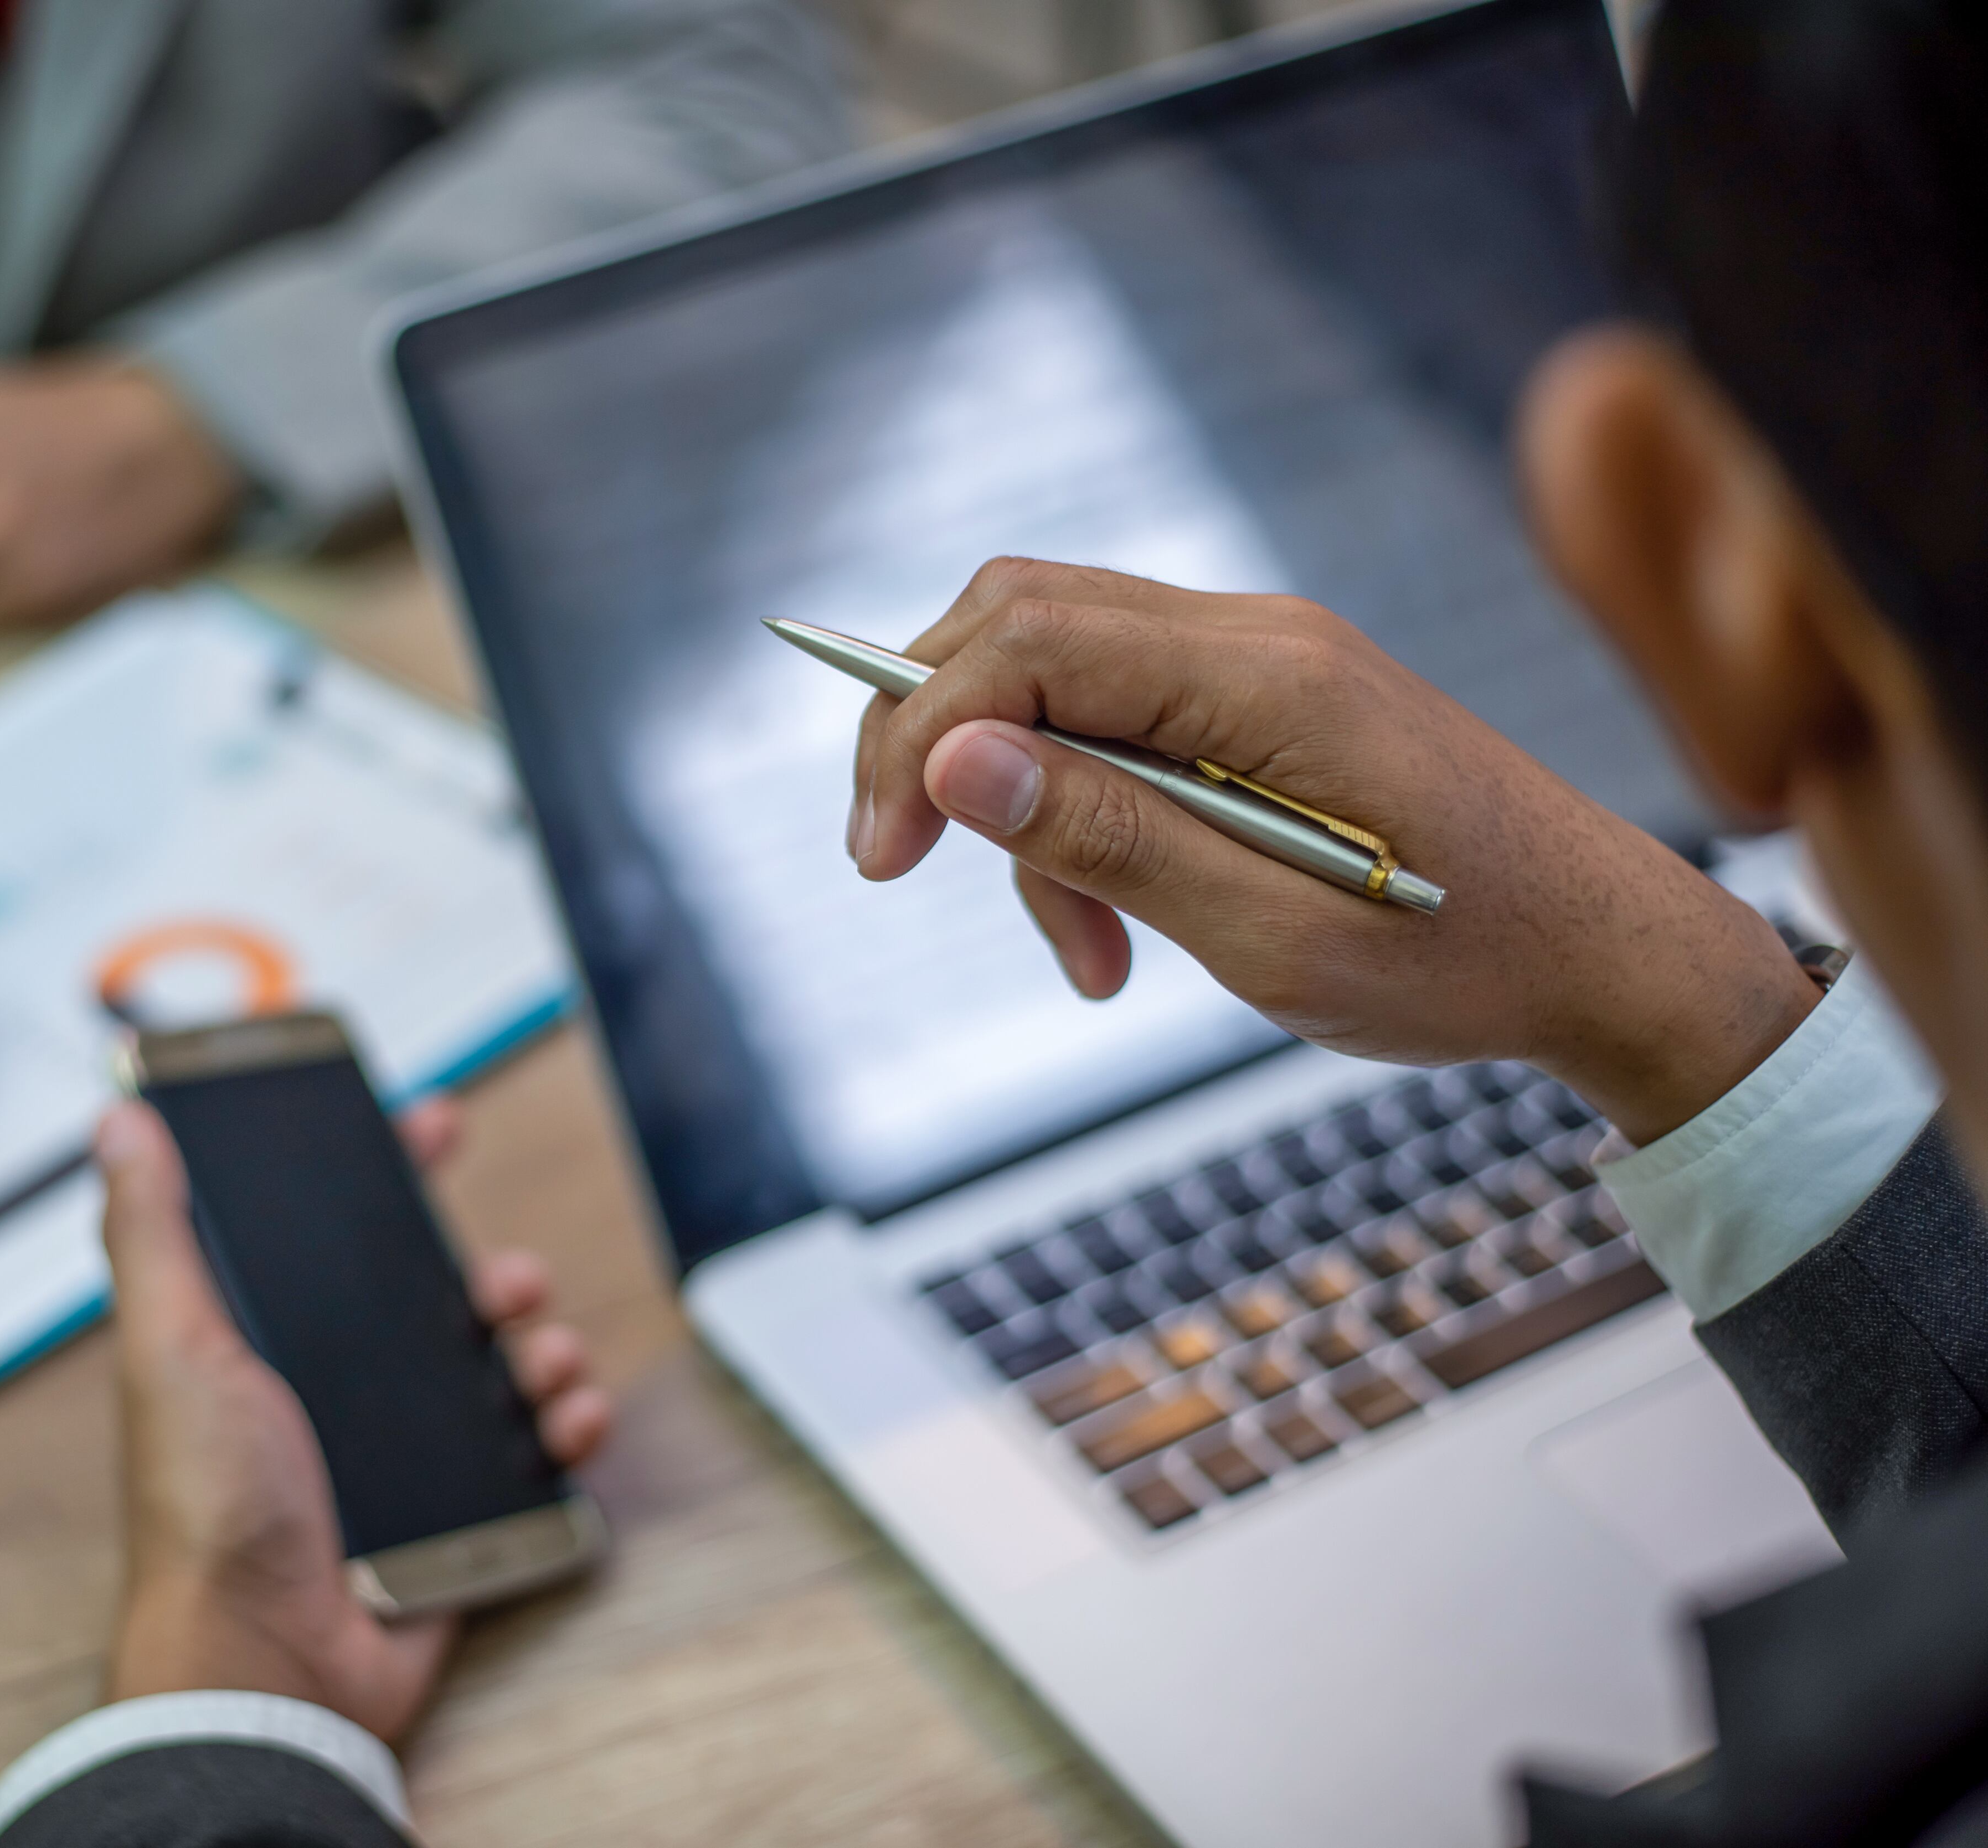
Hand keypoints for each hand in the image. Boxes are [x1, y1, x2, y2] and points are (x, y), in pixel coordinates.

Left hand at [95, 1097, 610, 1742]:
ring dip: (537, 1343)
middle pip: (435, 1296)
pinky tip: (565, 1415)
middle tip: (507, 1278)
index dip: (386, 1172)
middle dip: (488, 1270)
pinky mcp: (453, 1515)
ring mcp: (399, 1455)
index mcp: (266, 1343)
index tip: (432, 1122)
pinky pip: (532, 1453)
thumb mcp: (170, 1349)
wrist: (264, 1661)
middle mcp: (334, 1391)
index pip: (334, 1234)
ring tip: (540, 1351)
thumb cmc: (204, 1514)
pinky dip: (564, 1425)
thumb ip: (152, 1233)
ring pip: (496, 1366)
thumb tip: (121, 1121)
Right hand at [850, 558, 1822, 1144]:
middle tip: (894, 861)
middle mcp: (1256, 635)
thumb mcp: (1273, 935)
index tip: (881, 855)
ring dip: (1017, 800)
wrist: (1606, 952)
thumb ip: (1111, 838)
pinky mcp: (1265, 700)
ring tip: (1084, 956)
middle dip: (931, 736)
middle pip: (1020, 620)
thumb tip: (954, 759)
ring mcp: (1262, 657)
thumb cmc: (1462, 960)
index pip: (1027, 644)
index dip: (920, 733)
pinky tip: (1119, 931)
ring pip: (1056, 671)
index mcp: (1265, 678)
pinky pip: (1121, 717)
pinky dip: (1081, 810)